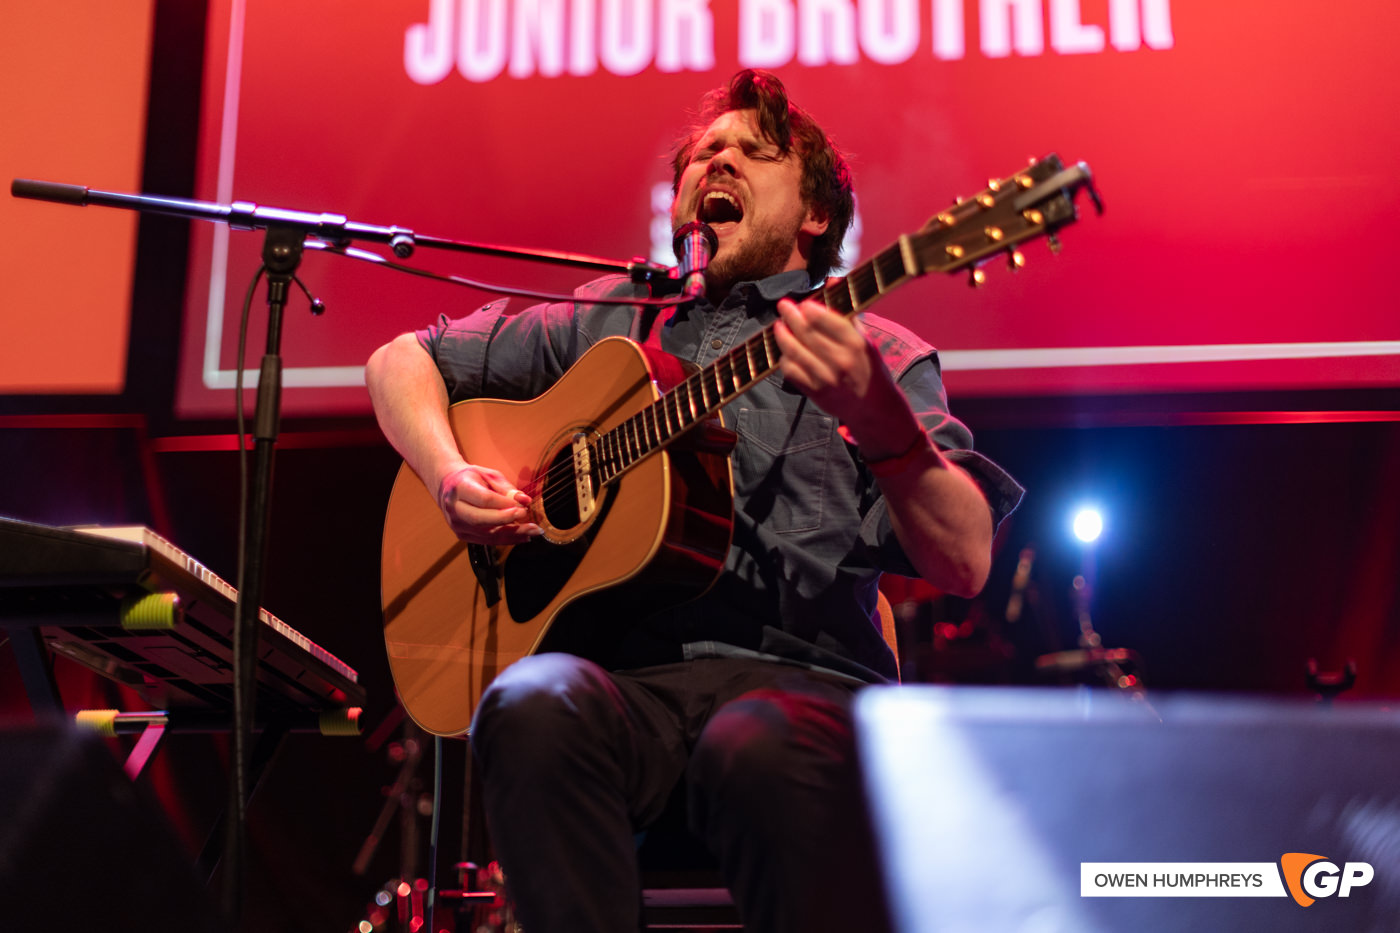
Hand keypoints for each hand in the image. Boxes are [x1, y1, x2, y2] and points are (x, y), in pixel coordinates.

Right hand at [436, 464, 542, 544]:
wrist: (448, 486)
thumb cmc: (472, 478)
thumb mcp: (490, 475)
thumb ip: (507, 488)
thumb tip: (525, 501)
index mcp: (459, 488)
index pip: (484, 499)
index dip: (505, 505)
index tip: (523, 507)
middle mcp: (454, 508)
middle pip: (481, 519)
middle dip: (508, 521)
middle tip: (530, 522)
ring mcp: (457, 524)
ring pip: (486, 534)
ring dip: (512, 534)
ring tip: (533, 531)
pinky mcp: (462, 535)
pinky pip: (487, 540)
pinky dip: (506, 539)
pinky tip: (522, 537)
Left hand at [774, 297, 911, 452]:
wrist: (873, 407)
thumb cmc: (869, 368)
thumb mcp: (865, 339)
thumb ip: (846, 312)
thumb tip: (832, 281)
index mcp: (856, 344)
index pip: (826, 320)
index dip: (810, 309)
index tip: (803, 303)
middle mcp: (840, 361)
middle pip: (806, 333)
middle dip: (791, 316)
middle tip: (783, 306)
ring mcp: (825, 378)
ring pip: (794, 351)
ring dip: (782, 335)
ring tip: (779, 325)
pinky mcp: (814, 393)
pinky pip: (791, 371)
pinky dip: (785, 358)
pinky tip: (784, 350)